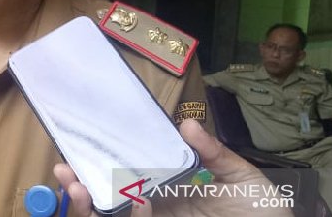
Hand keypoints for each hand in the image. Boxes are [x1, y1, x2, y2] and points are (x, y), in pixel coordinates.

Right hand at [54, 120, 291, 215]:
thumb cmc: (267, 215)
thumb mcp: (241, 177)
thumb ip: (214, 153)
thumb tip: (185, 124)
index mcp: (172, 194)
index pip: (129, 179)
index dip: (104, 167)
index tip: (81, 149)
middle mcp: (160, 213)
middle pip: (113, 204)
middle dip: (83, 190)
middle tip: (64, 170)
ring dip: (93, 207)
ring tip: (79, 186)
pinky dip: (129, 216)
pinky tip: (133, 201)